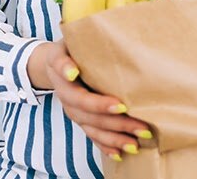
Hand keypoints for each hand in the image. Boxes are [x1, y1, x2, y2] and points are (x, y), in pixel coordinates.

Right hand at [29, 40, 152, 160]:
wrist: (54, 60)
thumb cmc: (69, 46)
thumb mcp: (66, 42)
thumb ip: (68, 56)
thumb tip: (72, 70)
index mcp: (62, 79)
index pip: (81, 96)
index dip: (99, 104)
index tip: (120, 106)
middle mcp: (66, 99)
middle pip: (91, 116)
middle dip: (117, 123)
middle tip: (141, 126)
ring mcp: (73, 111)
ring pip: (93, 129)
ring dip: (115, 138)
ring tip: (135, 144)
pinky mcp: (81, 119)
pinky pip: (92, 136)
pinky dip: (105, 146)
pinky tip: (120, 154)